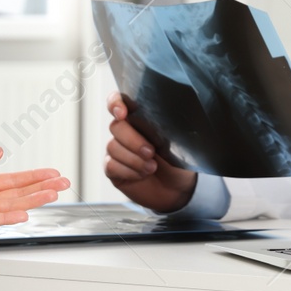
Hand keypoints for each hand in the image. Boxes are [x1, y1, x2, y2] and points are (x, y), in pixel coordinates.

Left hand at [0, 146, 70, 234]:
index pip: (11, 181)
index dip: (33, 177)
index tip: (53, 174)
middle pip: (16, 194)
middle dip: (40, 189)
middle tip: (64, 184)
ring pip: (7, 207)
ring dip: (30, 202)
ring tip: (51, 196)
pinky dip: (5, 217)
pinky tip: (23, 214)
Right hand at [103, 92, 196, 212]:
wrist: (177, 189)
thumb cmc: (177, 162)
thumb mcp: (178, 142)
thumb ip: (167, 127)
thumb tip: (166, 118)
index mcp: (139, 119)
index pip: (118, 101)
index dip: (115, 103)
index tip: (122, 113)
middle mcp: (125, 132)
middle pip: (116, 126)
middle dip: (133, 140)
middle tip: (151, 152)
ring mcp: (117, 150)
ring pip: (113, 147)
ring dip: (134, 159)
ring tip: (152, 167)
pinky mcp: (112, 169)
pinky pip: (111, 165)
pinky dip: (129, 171)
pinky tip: (141, 175)